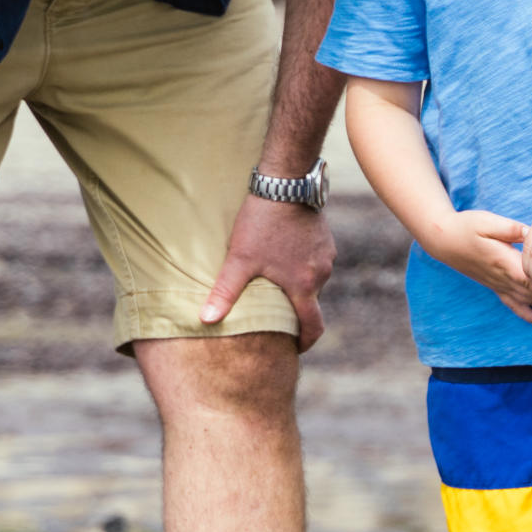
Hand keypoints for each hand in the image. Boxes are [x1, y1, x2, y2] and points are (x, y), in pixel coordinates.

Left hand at [200, 194, 334, 346]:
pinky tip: (283, 253)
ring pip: (312, 280)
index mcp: (303, 285)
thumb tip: (205, 320)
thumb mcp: (239, 259)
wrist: (286, 184)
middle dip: (294, 310)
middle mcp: (321, 274)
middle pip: (311, 302)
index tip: (294, 348)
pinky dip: (301, 264)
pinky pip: (315, 261)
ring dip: (297, 283)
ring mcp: (327, 256)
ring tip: (274, 276)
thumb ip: (225, 293)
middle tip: (275, 310)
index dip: (304, 342)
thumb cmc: (262, 222)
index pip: (313, 326)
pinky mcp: (326, 240)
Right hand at [423, 210, 531, 323]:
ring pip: (526, 300)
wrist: (443, 239)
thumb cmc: (467, 226)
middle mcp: (502, 277)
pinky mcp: (494, 285)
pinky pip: (512, 303)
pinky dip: (526, 313)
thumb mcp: (488, 222)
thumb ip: (511, 229)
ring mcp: (498, 283)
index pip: (529, 280)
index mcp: (503, 261)